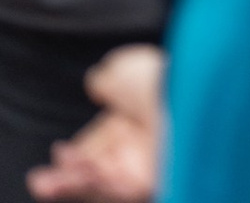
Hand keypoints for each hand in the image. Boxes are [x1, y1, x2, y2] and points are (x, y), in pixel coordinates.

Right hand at [28, 44, 162, 201]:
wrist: (198, 92)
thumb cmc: (163, 77)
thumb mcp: (128, 70)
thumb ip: (108, 80)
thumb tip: (96, 80)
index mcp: (134, 121)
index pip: (96, 147)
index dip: (73, 155)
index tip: (58, 153)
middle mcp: (141, 147)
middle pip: (95, 171)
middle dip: (67, 178)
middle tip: (39, 182)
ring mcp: (147, 166)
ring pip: (102, 185)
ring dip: (74, 184)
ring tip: (45, 183)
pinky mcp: (154, 183)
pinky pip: (121, 192)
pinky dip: (100, 185)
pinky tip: (88, 172)